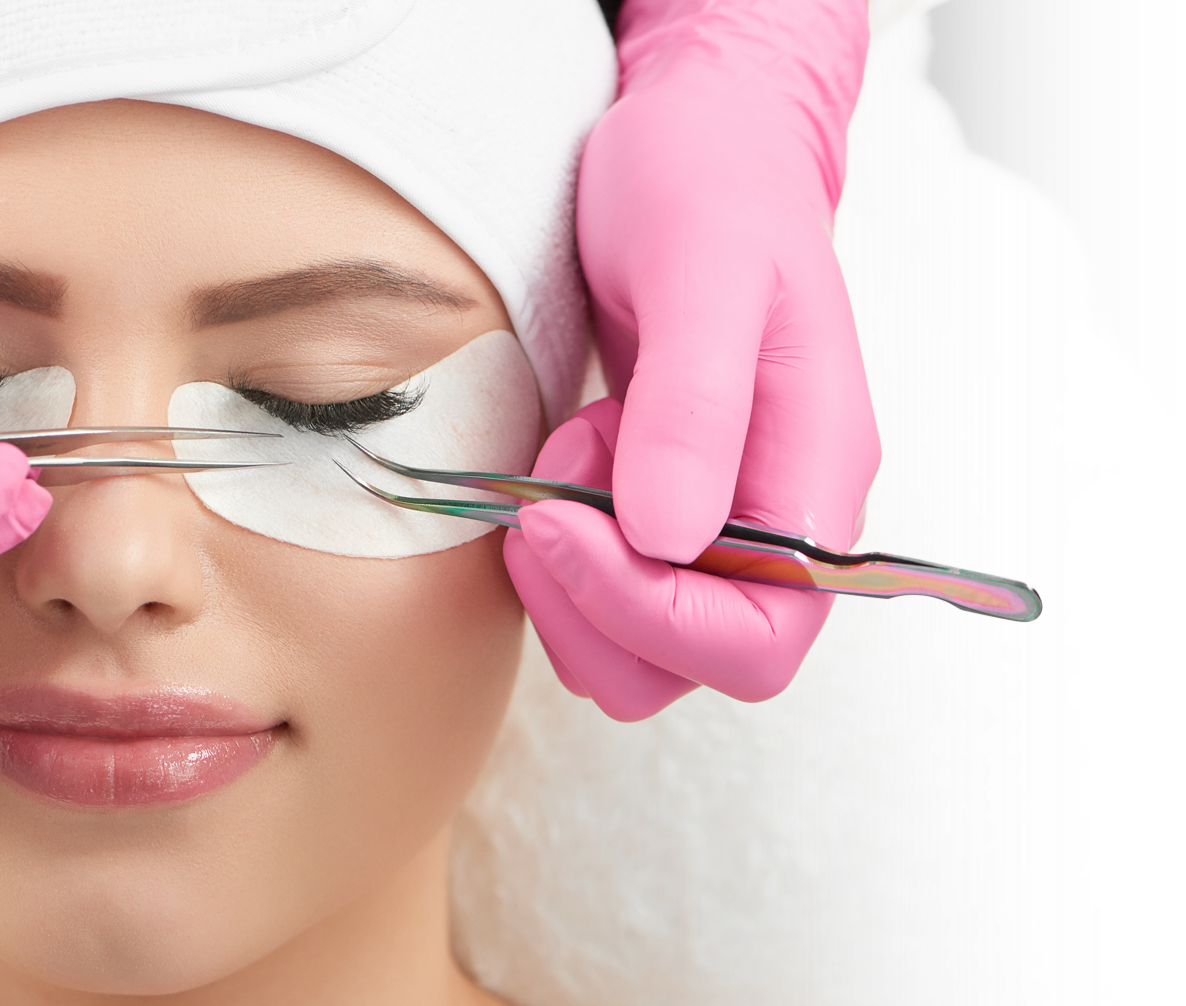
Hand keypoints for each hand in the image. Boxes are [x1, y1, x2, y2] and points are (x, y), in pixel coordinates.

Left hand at [505, 0, 880, 720]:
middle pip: (692, 662)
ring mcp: (718, 515)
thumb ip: (694, 407)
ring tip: (560, 463)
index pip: (760, 635)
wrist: (696, 144)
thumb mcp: (702, 271)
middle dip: (594, 607)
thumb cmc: (710, 184)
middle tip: (540, 505)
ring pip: (637, 644)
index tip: (559, 527)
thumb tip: (669, 541)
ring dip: (569, 581)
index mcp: (816, 479)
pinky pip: (604, 585)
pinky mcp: (664, 503)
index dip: (652, 617)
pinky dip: (559, 551)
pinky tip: (564, 456)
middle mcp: (776, 517)